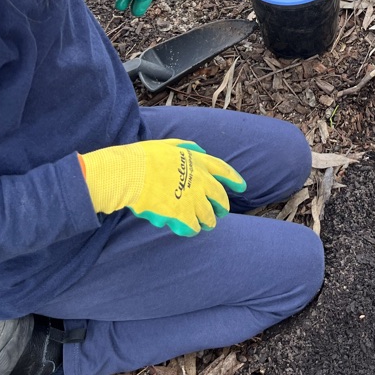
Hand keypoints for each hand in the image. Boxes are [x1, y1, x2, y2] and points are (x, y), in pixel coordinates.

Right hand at [79, 139, 246, 236]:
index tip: (242, 187)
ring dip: (208, 221)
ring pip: (209, 216)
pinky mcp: (182, 215)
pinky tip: (189, 230)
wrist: (133, 173)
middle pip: (219, 197)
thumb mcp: (170, 145)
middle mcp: (201, 181)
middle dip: (222, 206)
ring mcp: (193, 199)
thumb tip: (199, 150)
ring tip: (206, 225)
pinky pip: (192, 227)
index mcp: (199, 162)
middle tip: (222, 212)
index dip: (234, 179)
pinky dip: (191, 229)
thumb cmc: (146, 157)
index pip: (223, 170)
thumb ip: (187, 147)